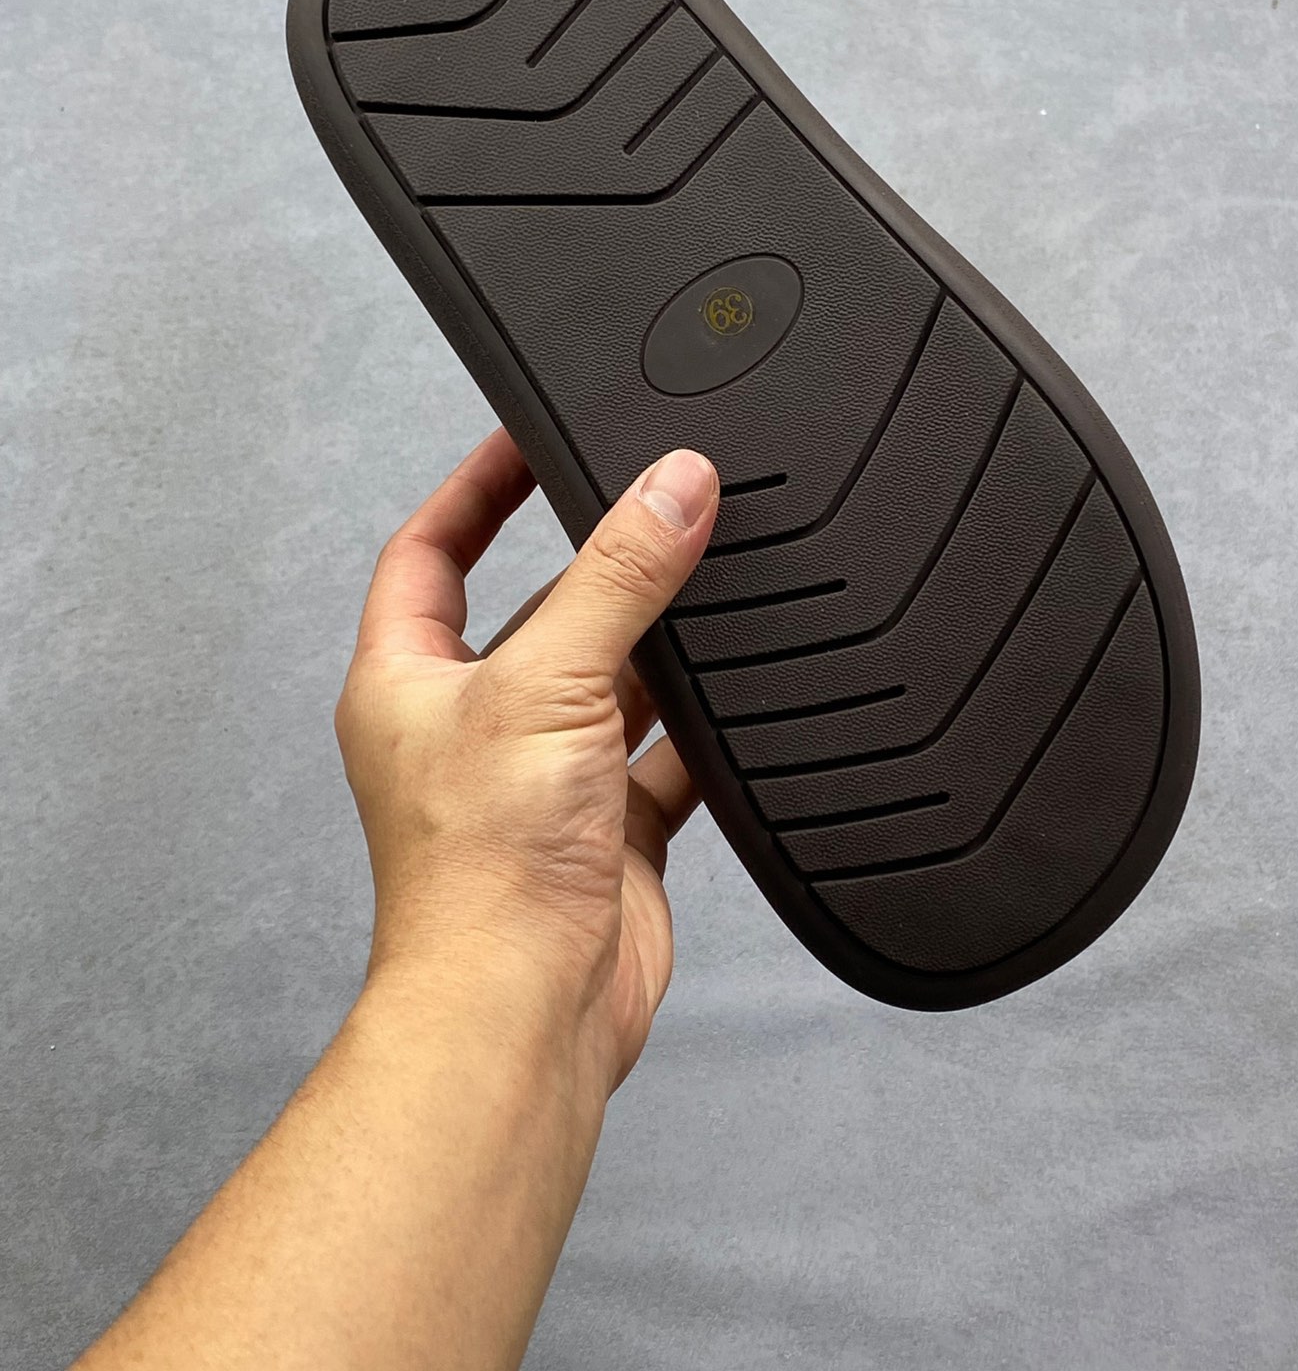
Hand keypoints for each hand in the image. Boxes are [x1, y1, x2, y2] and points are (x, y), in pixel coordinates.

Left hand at [336, 429, 719, 1093]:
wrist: (525, 1012)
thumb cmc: (482, 872)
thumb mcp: (548, 684)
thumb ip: (617, 578)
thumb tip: (672, 485)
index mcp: (408, 682)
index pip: (429, 553)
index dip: (473, 489)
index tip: (525, 437)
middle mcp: (468, 728)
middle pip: (535, 614)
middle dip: (593, 568)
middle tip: (655, 506)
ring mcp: (539, 782)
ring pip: (606, 683)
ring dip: (654, 648)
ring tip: (710, 586)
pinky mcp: (603, 833)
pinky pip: (660, 758)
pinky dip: (699, 733)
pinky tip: (737, 702)